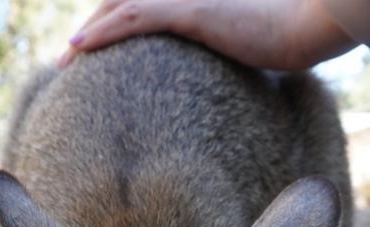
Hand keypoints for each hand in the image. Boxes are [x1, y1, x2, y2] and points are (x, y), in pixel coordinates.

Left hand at [57, 0, 355, 71]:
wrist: (305, 28)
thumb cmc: (286, 40)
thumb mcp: (246, 48)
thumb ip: (222, 54)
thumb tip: (219, 76)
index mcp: (190, 3)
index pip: (138, 9)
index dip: (111, 28)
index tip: (91, 55)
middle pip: (120, 6)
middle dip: (91, 33)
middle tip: (67, 62)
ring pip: (119, 11)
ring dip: (88, 36)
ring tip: (64, 61)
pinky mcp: (188, 11)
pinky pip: (133, 19)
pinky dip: (102, 33)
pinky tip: (80, 49)